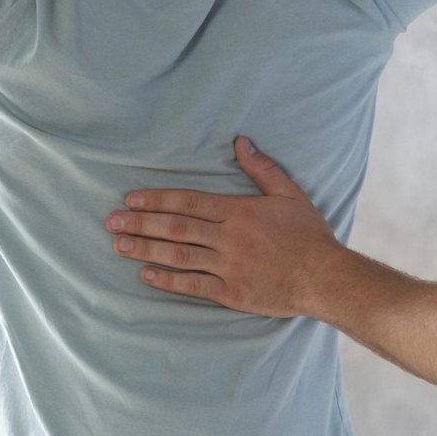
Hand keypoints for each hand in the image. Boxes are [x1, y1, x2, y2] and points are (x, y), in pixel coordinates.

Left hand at [106, 137, 341, 316]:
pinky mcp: (232, 293)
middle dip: (141, 223)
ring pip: (180, 255)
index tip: (131, 199)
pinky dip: (168, 280)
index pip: (190, 202)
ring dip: (146, 249)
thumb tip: (241, 141)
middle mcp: (230, 238)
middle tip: (111, 221)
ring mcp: (229, 267)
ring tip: (119, 245)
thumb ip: (262, 169)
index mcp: (240, 212)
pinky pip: (194, 286)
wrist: (325, 278)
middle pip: (177, 227)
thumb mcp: (289, 194)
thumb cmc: (309, 235)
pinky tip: (145, 274)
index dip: (158, 200)